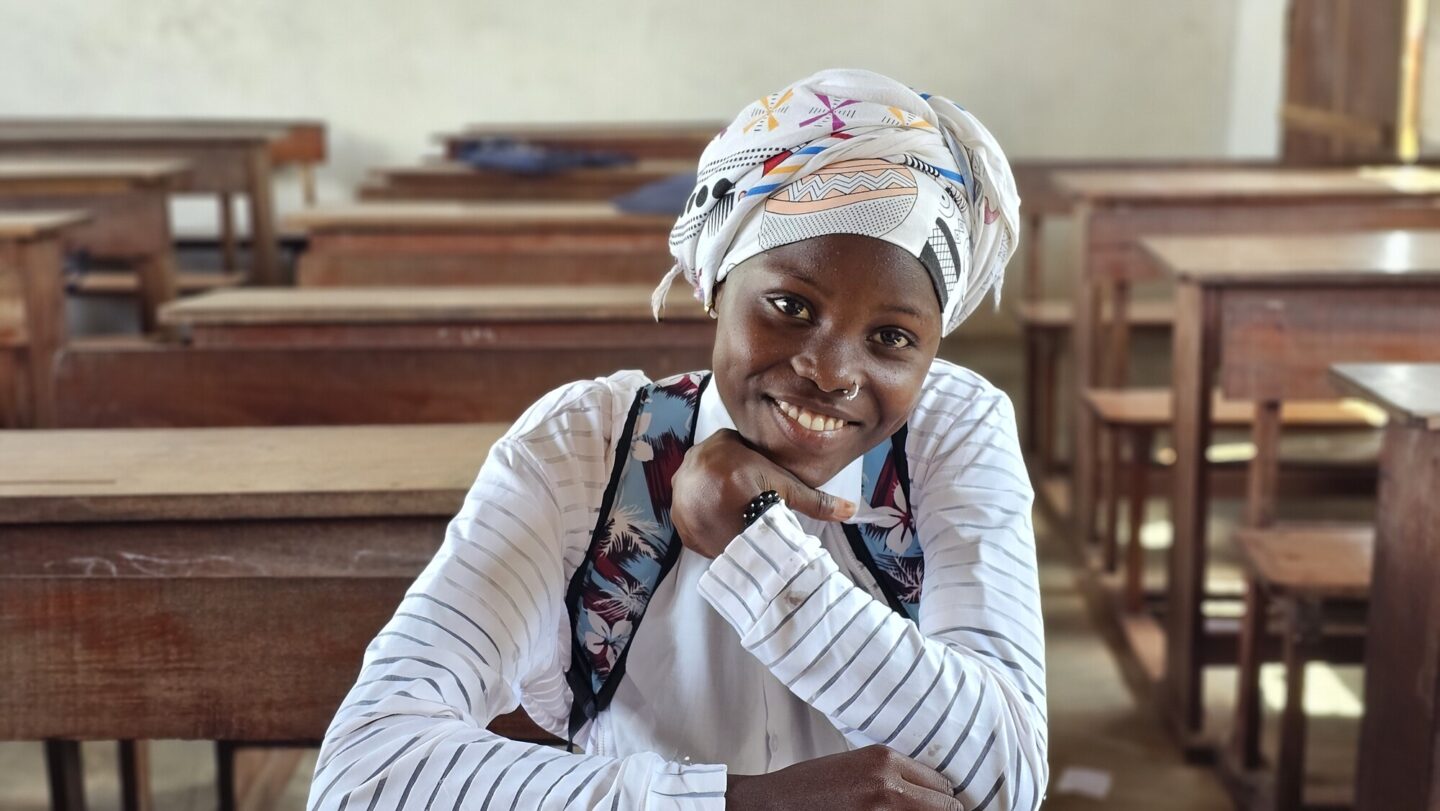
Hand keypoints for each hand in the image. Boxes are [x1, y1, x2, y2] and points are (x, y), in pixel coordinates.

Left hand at [670, 429, 855, 558]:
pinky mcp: (678, 516)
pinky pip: (690, 517)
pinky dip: (703, 524)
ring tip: (736, 519)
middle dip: (727, 484)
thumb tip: (850, 509)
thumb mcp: (791, 490)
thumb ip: (817, 499)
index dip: (746, 468)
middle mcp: (693, 462)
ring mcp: (682, 490)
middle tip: (747, 503)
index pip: (731, 449)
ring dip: (713, 503)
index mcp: (719, 444)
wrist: (741, 533)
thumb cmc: (765, 501)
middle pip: (713, 471)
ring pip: (699, 492)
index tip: (756, 484)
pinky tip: (722, 530)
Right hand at [726, 745, 962, 810]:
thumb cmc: (814, 784)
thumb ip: (892, 772)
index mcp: (884, 759)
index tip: (939, 805)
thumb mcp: (857, 764)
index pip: (941, 783)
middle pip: (947, 806)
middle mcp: (887, 782)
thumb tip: (927, 790)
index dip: (943, 798)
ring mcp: (881, 808)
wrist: (778, 802)